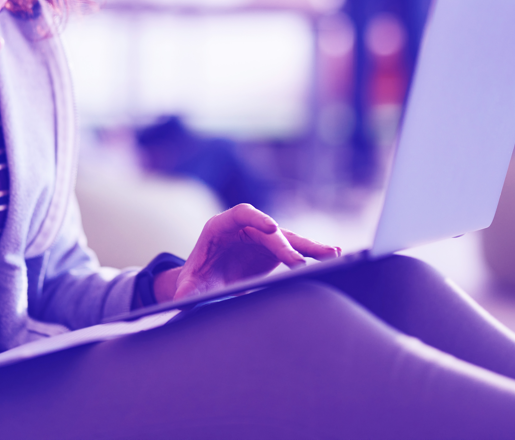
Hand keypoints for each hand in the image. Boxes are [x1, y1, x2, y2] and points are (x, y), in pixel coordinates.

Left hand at [156, 204, 340, 302]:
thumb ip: (186, 289)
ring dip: (309, 247)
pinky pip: (296, 249)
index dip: (257, 218)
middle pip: (269, 230)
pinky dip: (312, 253)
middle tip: (298, 261)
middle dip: (285, 245)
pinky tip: (334, 256)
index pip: (241, 214)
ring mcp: (261, 237)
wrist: (204, 280)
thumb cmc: (196, 278)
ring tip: (333, 254)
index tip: (272, 228)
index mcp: (220, 227)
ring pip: (288, 238)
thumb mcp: (190, 284)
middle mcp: (244, 227)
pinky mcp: (274, 249)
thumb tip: (180, 301)